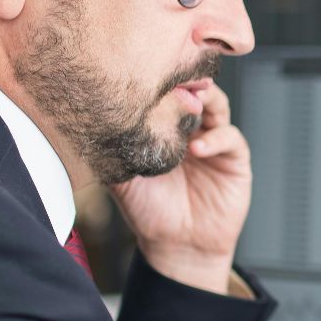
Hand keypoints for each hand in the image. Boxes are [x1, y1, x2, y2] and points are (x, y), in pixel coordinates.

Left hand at [107, 84, 249, 293]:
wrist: (176, 248)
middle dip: (187, 81)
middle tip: (175, 76)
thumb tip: (85, 127)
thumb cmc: (149, 213)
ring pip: (218, 106)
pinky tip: (197, 148)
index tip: (148, 72)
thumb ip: (112, 152)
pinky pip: (231, 139)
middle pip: (196, 91)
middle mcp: (192, 130)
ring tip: (190, 105)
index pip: (168, 94)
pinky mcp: (235, 161)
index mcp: (166, 129)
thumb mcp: (122, 179)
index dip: (162, 82)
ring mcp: (215, 142)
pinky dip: (216, 138)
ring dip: (206, 101)